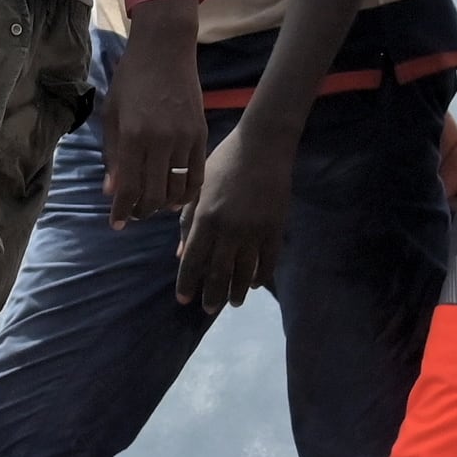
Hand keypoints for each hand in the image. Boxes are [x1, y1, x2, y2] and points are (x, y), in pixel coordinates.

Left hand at [103, 5, 207, 229]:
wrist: (165, 51)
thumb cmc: (131, 81)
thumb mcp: (112, 115)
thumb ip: (112, 155)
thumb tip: (112, 191)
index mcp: (133, 136)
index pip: (128, 187)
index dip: (122, 211)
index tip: (116, 224)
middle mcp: (160, 141)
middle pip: (154, 194)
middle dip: (141, 211)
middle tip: (133, 214)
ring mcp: (184, 139)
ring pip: (177, 189)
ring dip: (164, 205)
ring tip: (153, 205)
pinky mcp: (201, 135)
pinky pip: (197, 175)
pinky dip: (187, 192)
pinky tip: (176, 197)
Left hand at [171, 118, 289, 311]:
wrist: (262, 148)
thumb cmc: (223, 163)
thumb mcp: (198, 190)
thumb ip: (188, 223)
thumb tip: (181, 254)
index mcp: (205, 219)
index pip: (193, 260)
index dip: (187, 282)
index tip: (183, 299)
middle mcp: (229, 230)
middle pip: (218, 272)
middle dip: (211, 294)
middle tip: (207, 309)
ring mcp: (254, 231)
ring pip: (244, 271)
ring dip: (236, 291)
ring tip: (231, 303)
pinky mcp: (275, 229)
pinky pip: (268, 261)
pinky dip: (259, 276)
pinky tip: (253, 284)